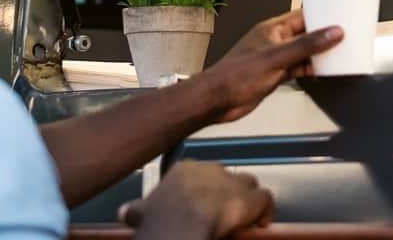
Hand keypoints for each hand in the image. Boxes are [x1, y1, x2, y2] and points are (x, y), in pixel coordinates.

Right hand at [121, 161, 271, 239]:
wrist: (181, 224)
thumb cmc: (162, 218)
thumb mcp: (144, 211)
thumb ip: (138, 210)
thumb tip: (126, 212)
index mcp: (184, 170)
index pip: (199, 173)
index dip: (202, 188)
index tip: (200, 202)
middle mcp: (210, 169)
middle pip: (225, 176)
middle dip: (225, 193)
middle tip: (222, 213)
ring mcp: (232, 181)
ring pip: (247, 183)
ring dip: (247, 199)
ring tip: (244, 216)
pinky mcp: (251, 197)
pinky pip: (265, 199)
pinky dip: (266, 211)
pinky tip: (262, 223)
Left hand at [190, 12, 341, 123]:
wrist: (217, 100)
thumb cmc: (236, 75)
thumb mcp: (277, 58)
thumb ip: (306, 46)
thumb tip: (332, 32)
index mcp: (272, 29)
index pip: (302, 16)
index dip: (322, 15)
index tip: (340, 17)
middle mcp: (274, 41)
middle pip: (305, 34)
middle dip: (323, 36)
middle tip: (345, 36)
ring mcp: (274, 58)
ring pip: (302, 53)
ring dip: (318, 54)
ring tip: (339, 54)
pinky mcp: (273, 74)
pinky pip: (297, 68)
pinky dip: (309, 69)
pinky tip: (322, 72)